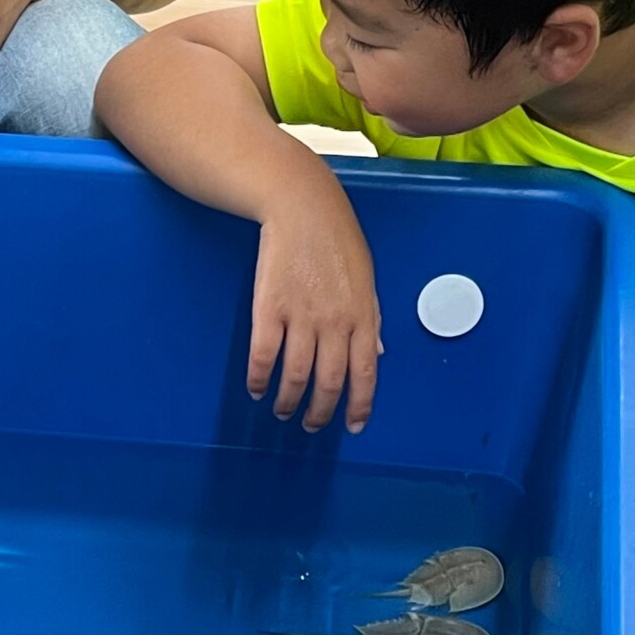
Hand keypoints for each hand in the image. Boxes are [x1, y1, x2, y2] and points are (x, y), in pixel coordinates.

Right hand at [250, 185, 381, 432]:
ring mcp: (300, 317)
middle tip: (311, 424)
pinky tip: (257, 388)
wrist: (302, 208)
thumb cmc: (337, 239)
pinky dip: (259, 378)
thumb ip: (371, 320)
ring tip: (283, 411)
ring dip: (288, 401)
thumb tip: (377, 354)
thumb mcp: (367, 278)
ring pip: (295, 375)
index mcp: (362, 316)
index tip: (352, 426)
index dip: (359, 405)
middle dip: (320, 412)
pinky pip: (264, 356)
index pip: (365, 373)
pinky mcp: (269, 309)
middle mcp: (334, 322)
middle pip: (329, 382)